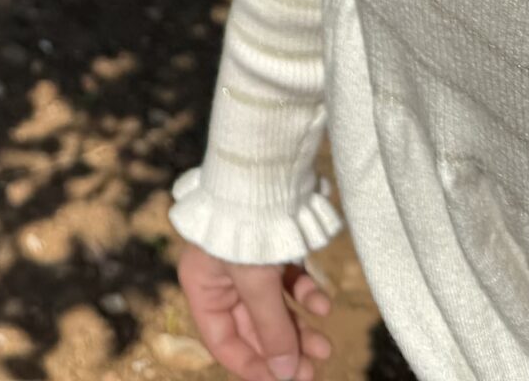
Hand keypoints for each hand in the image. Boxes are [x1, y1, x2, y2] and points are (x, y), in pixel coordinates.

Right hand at [176, 241, 334, 379]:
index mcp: (202, 286)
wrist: (265, 169)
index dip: (252, 366)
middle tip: (314, 369)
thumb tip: (287, 376)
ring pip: (275, 308)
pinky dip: (305, 295)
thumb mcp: (256, 283)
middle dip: (283, 349)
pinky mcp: (273, 248)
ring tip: (325, 344)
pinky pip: (288, 283)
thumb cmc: (246, 226)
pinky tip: (323, 304)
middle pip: (252, 327)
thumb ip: (271, 331)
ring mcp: (249, 262)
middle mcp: (222, 277)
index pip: (222, 341)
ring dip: (299, 328)